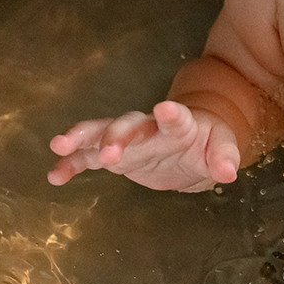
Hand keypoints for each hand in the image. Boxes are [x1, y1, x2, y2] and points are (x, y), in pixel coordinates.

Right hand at [48, 100, 239, 191]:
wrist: (190, 146)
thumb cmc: (206, 143)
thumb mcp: (222, 149)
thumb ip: (224, 157)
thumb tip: (228, 173)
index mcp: (179, 125)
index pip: (175, 118)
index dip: (171, 114)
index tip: (163, 108)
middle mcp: (148, 128)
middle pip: (129, 125)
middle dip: (117, 136)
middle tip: (107, 154)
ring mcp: (127, 140)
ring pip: (100, 133)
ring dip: (81, 138)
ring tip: (59, 146)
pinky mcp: (113, 155)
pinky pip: (87, 157)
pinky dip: (71, 164)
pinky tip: (55, 175)